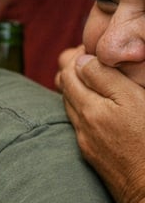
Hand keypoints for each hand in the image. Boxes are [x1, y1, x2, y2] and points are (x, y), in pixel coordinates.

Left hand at [56, 50, 144, 202]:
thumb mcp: (135, 101)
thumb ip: (107, 78)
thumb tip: (82, 60)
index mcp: (91, 108)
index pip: (71, 71)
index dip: (79, 55)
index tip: (90, 47)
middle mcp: (84, 124)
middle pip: (66, 88)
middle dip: (72, 69)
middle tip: (86, 56)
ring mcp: (87, 141)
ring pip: (71, 106)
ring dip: (76, 88)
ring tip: (90, 76)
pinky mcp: (92, 155)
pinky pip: (79, 124)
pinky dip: (82, 108)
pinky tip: (96, 105)